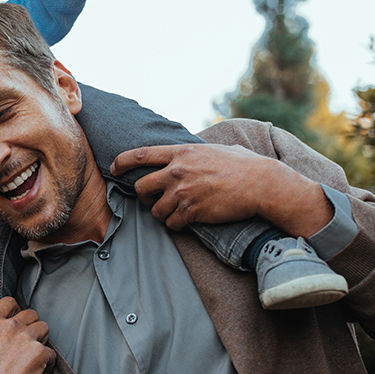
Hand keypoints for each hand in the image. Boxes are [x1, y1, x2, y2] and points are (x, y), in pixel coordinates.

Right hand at [0, 297, 52, 373]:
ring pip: (44, 328)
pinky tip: (41, 371)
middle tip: (27, 341)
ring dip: (41, 339)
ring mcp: (26, 339)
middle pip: (31, 314)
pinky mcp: (39, 354)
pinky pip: (51, 352)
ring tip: (36, 353)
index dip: (14, 310)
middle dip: (31, 325)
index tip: (16, 319)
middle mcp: (9, 326)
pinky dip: (48, 362)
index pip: (9, 302)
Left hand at [111, 143, 331, 235]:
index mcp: (181, 153)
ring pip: (155, 210)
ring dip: (162, 214)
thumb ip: (196, 151)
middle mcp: (177, 171)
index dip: (122, 162)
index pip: (141, 155)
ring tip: (176, 212)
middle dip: (143, 196)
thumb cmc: (243, 165)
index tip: (113, 168)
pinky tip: (187, 221)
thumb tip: (192, 149)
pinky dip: (176, 225)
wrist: (260, 184)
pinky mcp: (192, 211)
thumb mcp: (215, 149)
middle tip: (152, 200)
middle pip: (141, 187)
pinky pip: (171, 223)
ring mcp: (183, 192)